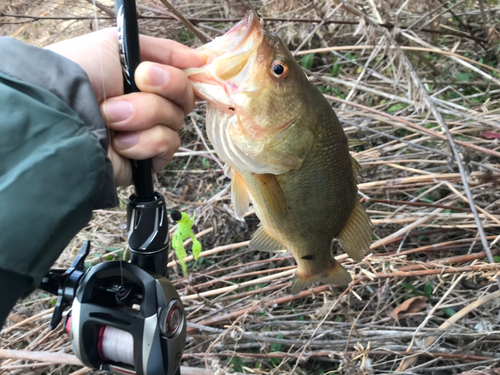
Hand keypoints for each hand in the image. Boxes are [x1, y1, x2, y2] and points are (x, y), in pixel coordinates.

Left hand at [45, 28, 205, 186]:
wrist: (60, 118)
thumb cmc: (78, 76)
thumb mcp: (116, 45)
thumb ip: (161, 49)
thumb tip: (199, 61)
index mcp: (141, 80)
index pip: (180, 76)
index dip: (176, 73)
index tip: (161, 69)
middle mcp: (147, 105)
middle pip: (184, 97)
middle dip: (165, 86)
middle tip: (140, 83)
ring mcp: (148, 133)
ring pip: (175, 120)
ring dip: (144, 114)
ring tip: (111, 117)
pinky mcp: (148, 159)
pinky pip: (168, 145)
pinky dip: (145, 142)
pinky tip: (120, 143)